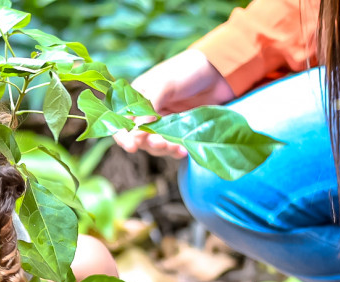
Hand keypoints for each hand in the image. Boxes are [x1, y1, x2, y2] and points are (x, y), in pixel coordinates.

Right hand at [114, 49, 235, 158]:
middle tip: (160, 143)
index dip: (123, 136)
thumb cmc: (186, 70)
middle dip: (147, 143)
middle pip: (137, 137)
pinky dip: (175, 151)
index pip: (121, 122)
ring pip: (154, 144)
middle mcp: (145, 114)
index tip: (131, 147)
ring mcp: (162, 123)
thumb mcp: (164, 83)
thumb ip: (149, 105)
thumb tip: (137, 130)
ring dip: (163, 148)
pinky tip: (183, 152)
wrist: (218, 71)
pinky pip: (172, 145)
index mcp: (135, 100)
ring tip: (175, 147)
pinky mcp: (178, 130)